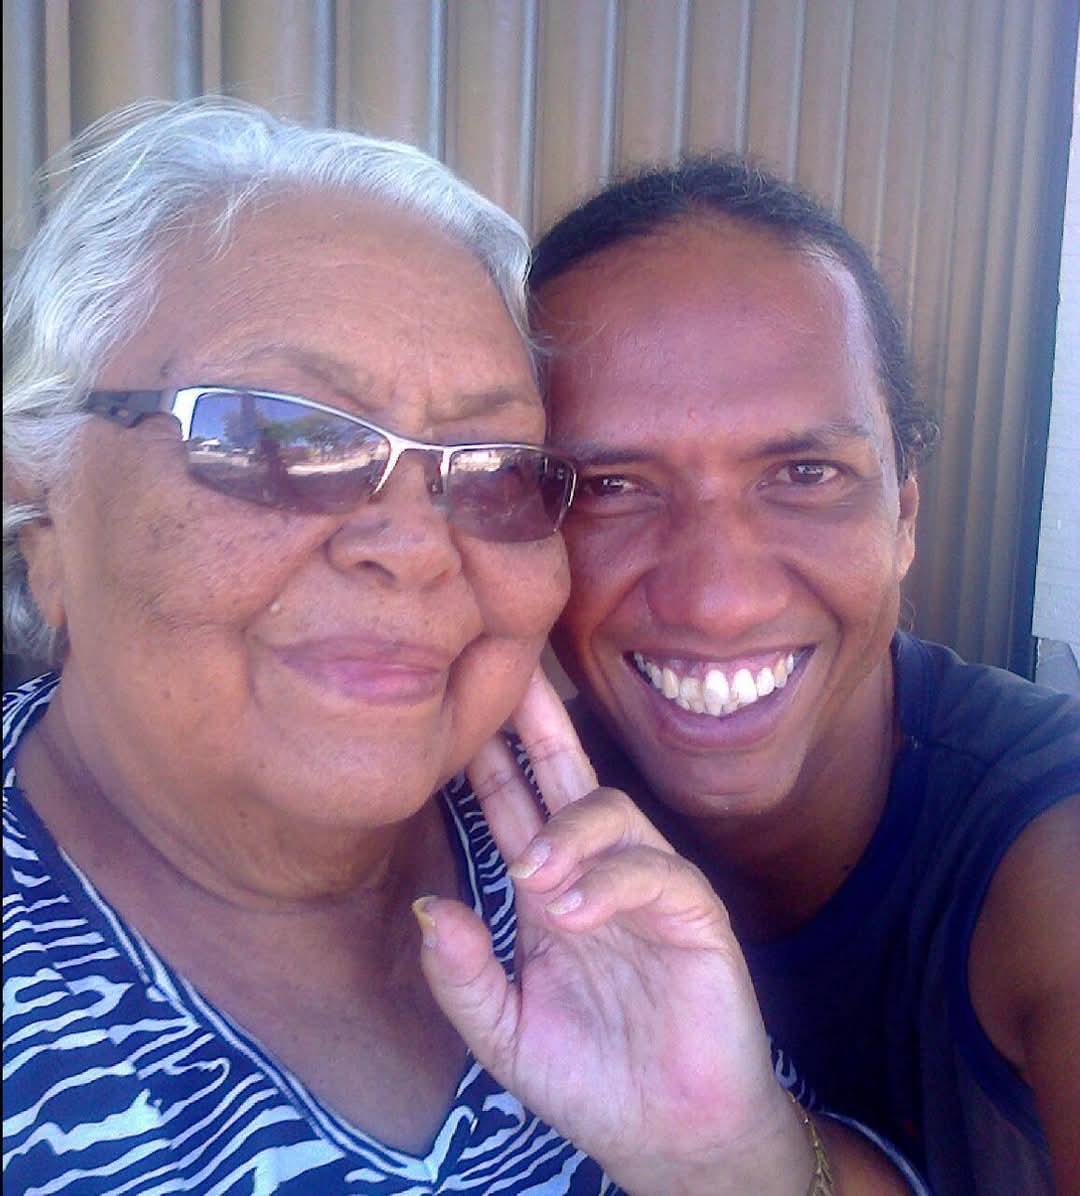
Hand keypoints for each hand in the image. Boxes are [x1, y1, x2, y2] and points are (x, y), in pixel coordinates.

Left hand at [415, 668, 811, 1195]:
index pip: (513, 807)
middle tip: (509, 672)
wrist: (669, 1138)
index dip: (487, 760)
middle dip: (537, 725)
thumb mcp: (504, 1036)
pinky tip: (573, 911)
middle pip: (567, 777)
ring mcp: (648, 889)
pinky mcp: (695, 917)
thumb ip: (463, 979)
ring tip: (531, 874)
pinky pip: (657, 872)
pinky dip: (612, 882)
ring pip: (613, 812)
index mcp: (548, 892)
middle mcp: (595, 874)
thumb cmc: (590, 1081)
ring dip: (567, 829)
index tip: (453, 709)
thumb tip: (432, 909)